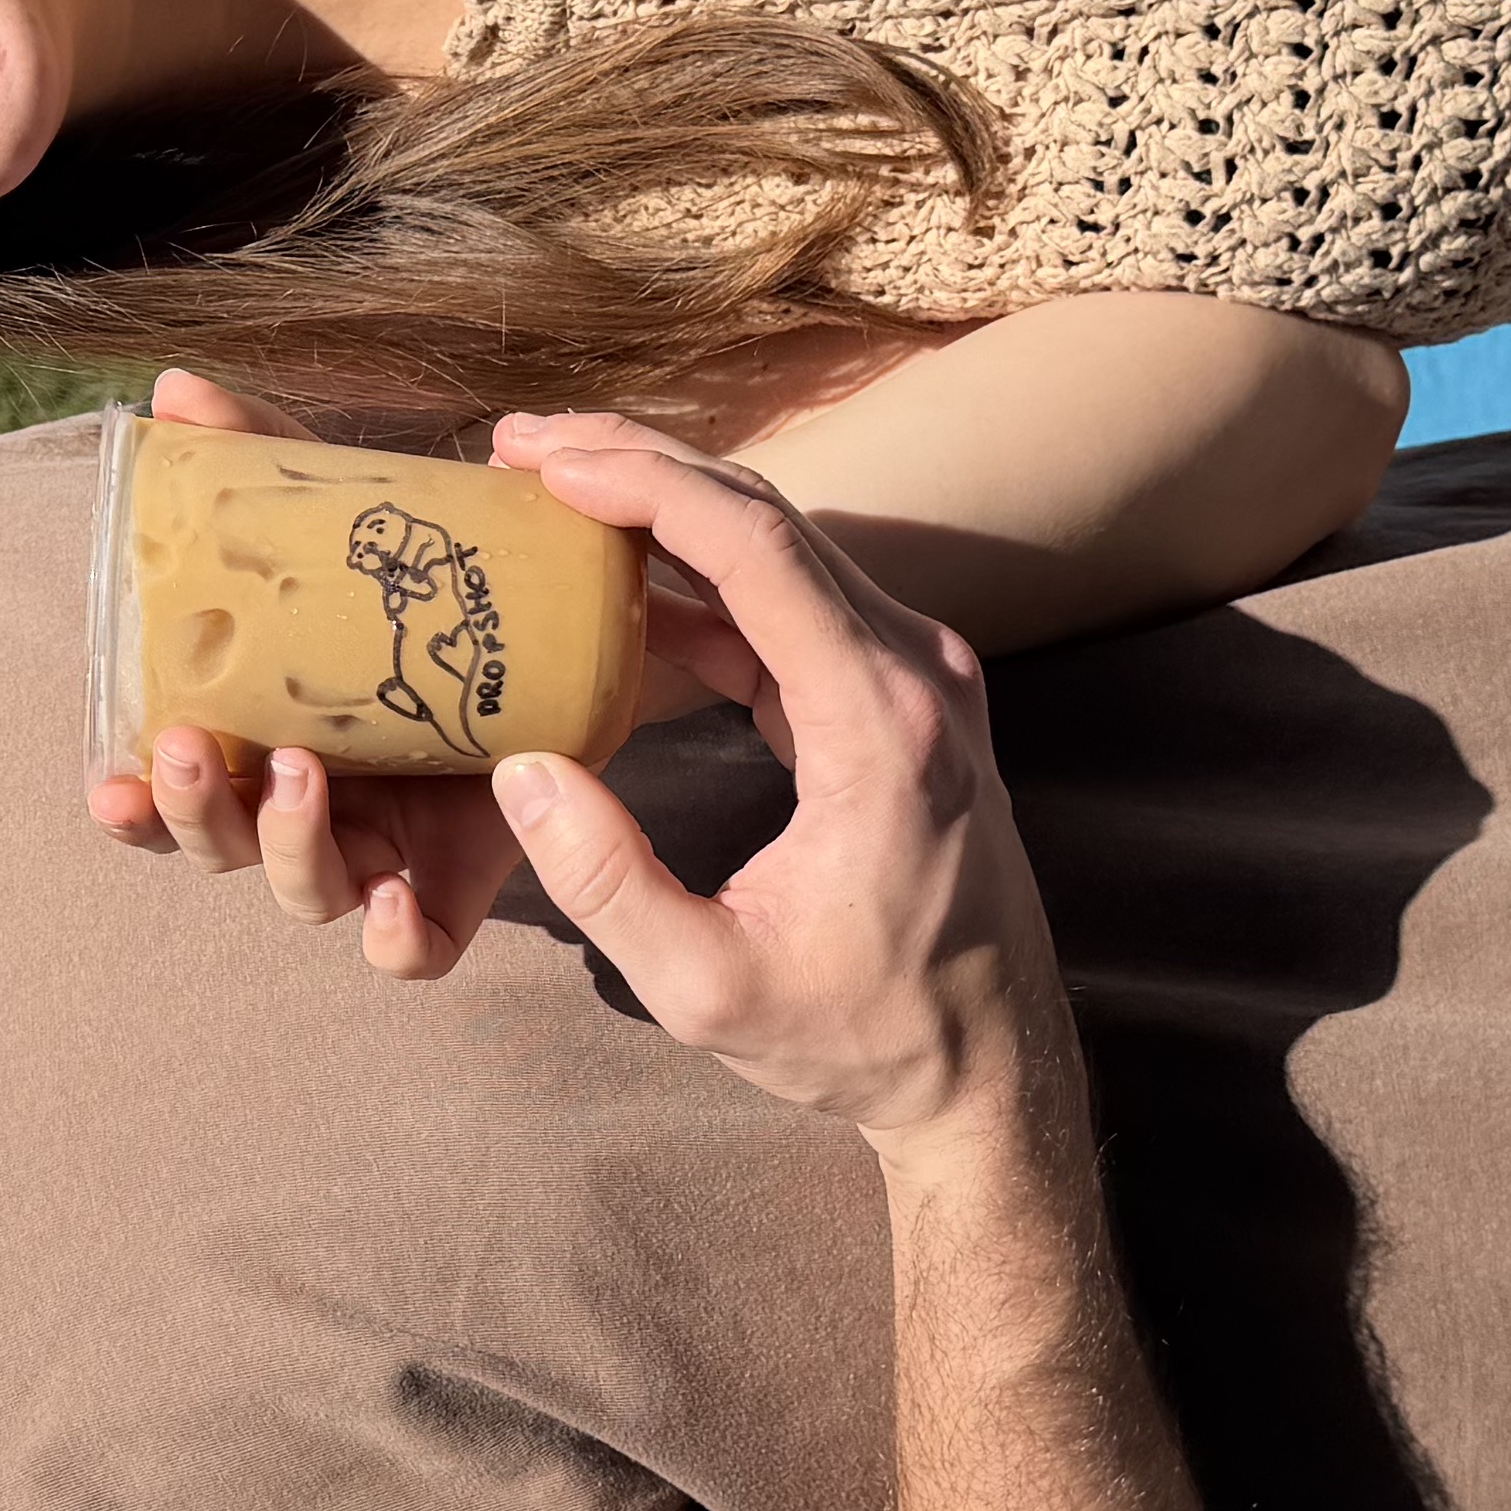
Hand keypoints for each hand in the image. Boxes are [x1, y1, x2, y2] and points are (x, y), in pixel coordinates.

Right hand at [84, 371, 536, 977]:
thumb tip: (174, 392)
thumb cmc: (426, 594)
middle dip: (199, 809)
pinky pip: (415, 948)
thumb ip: (264, 460)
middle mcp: (314, 811)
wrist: (569, 634)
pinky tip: (393, 900)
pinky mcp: (460, 885)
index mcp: (264, 741)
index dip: (133, 800)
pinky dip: (394, 938)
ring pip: (307, 890)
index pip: (173, 792)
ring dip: (286, 843)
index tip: (105, 777)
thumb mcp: (344, 524)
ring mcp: (384, 854)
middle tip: (200, 744)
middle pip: (225, 847)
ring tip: (304, 774)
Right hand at [475, 411, 1059, 1157]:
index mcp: (881, 724)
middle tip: (521, 445)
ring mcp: (918, 674)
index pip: (758, 550)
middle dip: (640, 465)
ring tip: (551, 485)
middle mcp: (916, 671)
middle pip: (770, 518)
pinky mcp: (900, 695)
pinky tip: (619, 572)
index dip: (646, 485)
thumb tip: (522, 771)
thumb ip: (609, 884)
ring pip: (783, 544)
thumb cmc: (863, 1034)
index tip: (548, 460)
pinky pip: (793, 599)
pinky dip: (704, 571)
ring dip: (668, 506)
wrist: (989, 1066)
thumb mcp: (709, 991)